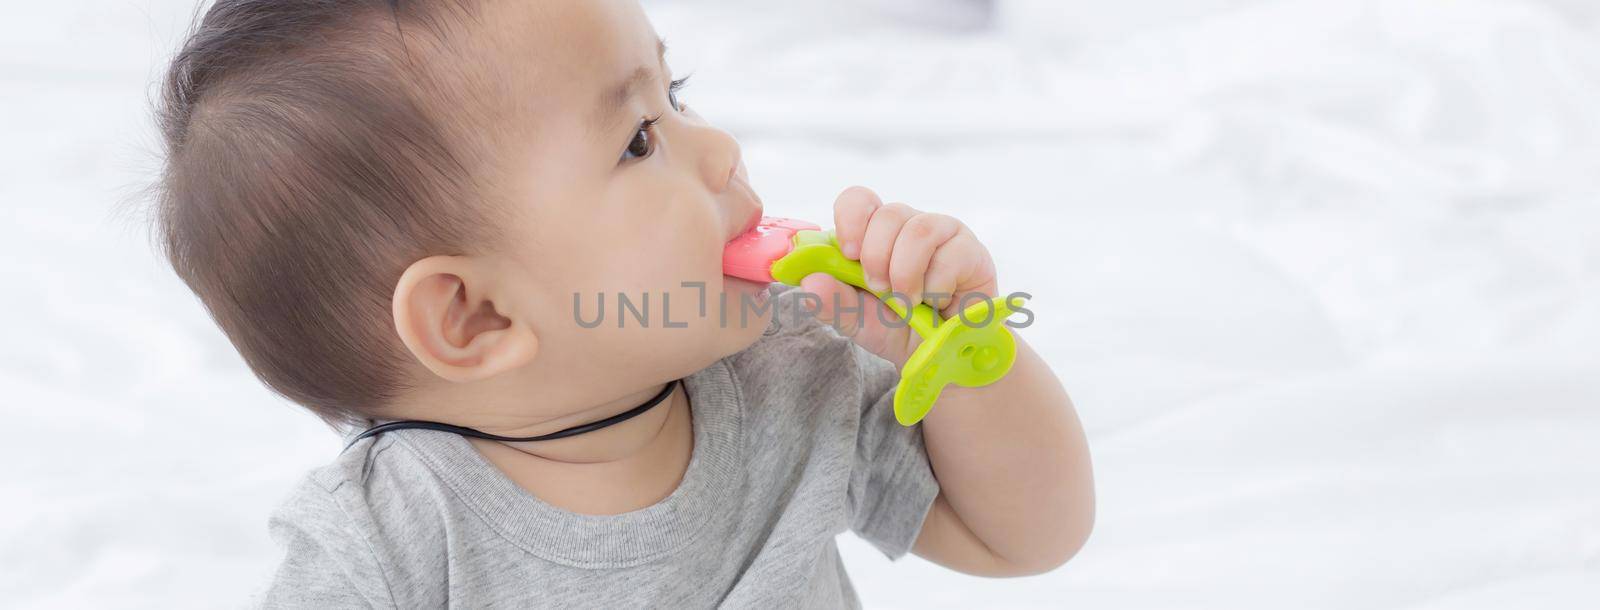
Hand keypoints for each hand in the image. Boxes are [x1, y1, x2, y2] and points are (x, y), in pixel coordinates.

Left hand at [800, 186, 998, 367]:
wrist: (939, 358)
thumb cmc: (897, 329)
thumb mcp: (856, 319)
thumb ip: (831, 301)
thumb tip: (808, 281)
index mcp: (876, 233)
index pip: (859, 199)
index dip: (850, 220)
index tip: (848, 255)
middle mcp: (908, 225)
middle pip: (888, 213)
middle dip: (877, 257)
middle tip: (879, 289)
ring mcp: (943, 234)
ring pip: (919, 230)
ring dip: (905, 273)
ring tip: (907, 301)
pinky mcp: (971, 251)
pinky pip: (949, 255)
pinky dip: (934, 286)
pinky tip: (936, 303)